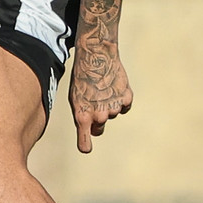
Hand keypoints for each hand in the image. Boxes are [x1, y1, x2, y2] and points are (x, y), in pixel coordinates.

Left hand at [69, 39, 133, 153]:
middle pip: (99, 128)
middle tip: (93, 101)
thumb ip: (83, 115)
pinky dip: (121, 99)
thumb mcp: (76, 98)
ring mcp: (114, 108)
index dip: (85, 145)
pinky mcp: (127, 99)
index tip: (86, 147)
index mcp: (82, 116)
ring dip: (109, 106)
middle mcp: (99, 115)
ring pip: (112, 115)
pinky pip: (124, 106)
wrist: (96, 56)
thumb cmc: (82, 78)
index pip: (85, 143)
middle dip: (96, 119)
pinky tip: (114, 87)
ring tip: (102, 88)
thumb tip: (90, 129)